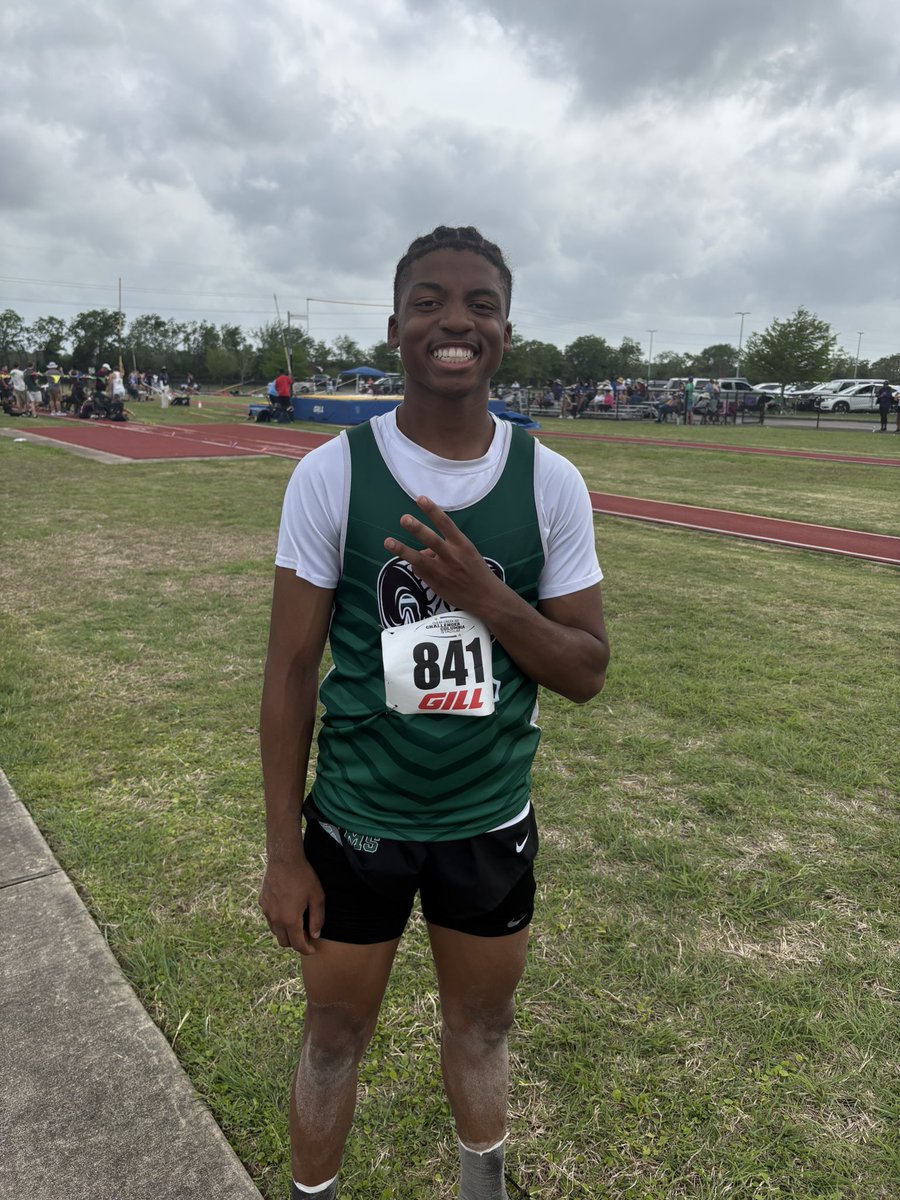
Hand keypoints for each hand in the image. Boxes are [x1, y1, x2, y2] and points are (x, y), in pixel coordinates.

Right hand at [259, 856, 324, 954]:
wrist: (284, 859)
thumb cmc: (303, 877)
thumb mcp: (317, 897)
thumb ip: (317, 919)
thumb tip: (315, 935)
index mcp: (290, 920)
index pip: (297, 944)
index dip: (306, 950)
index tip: (312, 950)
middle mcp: (275, 919)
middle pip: (284, 942)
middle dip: (296, 943)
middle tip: (306, 935)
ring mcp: (267, 911)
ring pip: (276, 931)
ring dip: (286, 932)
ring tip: (297, 923)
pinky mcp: (263, 902)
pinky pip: (270, 919)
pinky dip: (279, 921)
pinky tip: (287, 910)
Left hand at [384, 496, 502, 615]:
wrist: (486, 598)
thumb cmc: (477, 571)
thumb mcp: (467, 553)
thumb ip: (446, 547)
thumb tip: (425, 549)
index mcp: (462, 545)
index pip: (446, 524)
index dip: (433, 511)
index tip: (421, 499)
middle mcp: (452, 557)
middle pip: (432, 540)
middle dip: (417, 529)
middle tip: (404, 519)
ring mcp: (442, 571)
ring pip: (419, 559)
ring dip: (402, 550)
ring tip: (388, 542)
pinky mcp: (435, 584)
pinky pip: (419, 571)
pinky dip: (415, 564)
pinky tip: (416, 563)